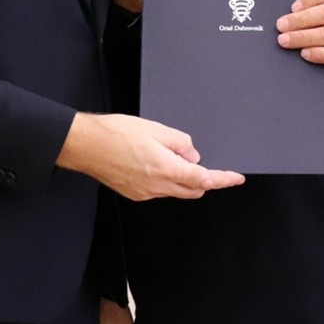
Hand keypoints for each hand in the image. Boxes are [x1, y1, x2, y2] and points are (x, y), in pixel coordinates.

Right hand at [57, 112, 244, 200]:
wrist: (87, 145)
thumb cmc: (117, 134)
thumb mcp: (156, 129)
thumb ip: (180, 143)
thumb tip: (192, 156)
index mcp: (167, 168)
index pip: (204, 178)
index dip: (223, 179)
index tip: (236, 178)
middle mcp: (158, 186)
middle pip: (192, 190)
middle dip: (202, 179)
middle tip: (197, 160)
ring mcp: (145, 193)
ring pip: (175, 190)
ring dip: (181, 178)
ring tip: (165, 153)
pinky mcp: (135, 194)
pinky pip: (159, 190)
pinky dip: (164, 180)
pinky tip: (152, 163)